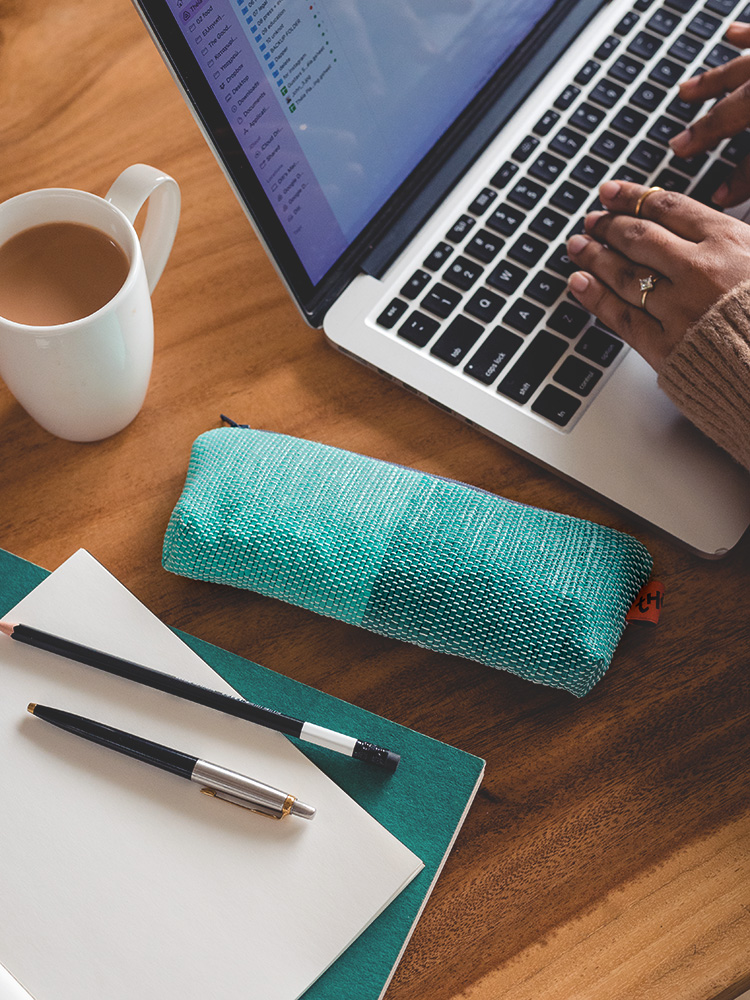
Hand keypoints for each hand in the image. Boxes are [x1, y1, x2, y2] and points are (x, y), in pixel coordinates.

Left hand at [565, 180, 749, 368]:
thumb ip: (733, 240)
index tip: (611, 192)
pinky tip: (579, 283)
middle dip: (609, 225)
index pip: (668, 207)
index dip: (632, 197)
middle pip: (639, 238)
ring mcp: (679, 308)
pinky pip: (622, 316)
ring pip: (624, 274)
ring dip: (594, 256)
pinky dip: (595, 297)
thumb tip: (703, 224)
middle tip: (592, 220)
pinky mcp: (666, 347)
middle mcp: (699, 270)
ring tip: (578, 246)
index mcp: (728, 241)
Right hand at [669, 22, 749, 205]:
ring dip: (711, 83)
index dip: (737, 182)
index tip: (719, 198)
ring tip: (687, 92)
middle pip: (731, 113)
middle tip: (679, 147)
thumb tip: (733, 198)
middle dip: (704, 132)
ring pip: (739, 71)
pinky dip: (744, 36)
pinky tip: (730, 35)